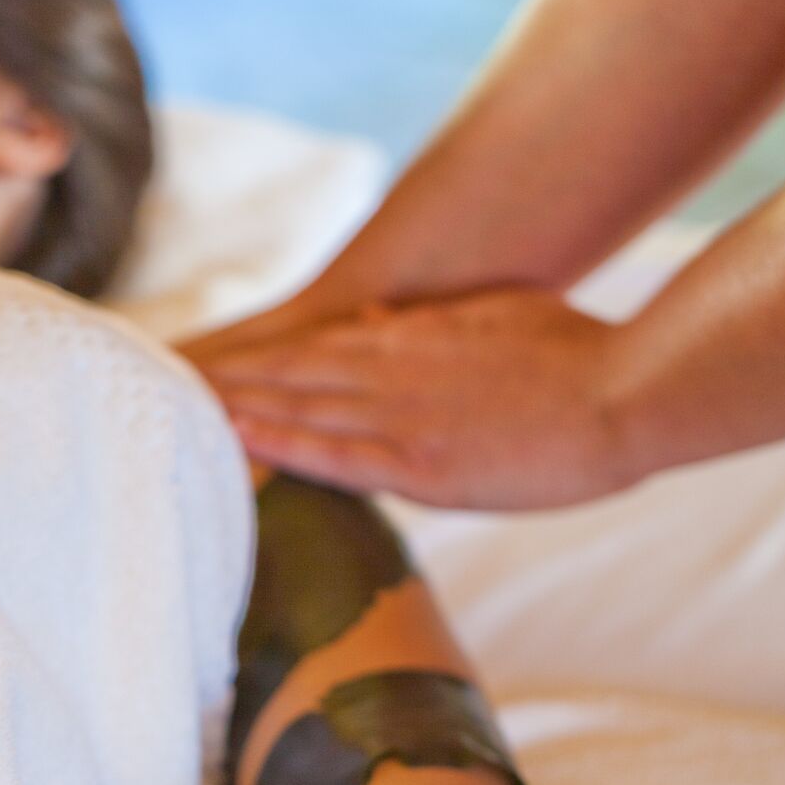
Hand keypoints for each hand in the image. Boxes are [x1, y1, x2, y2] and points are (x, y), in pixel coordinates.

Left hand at [189, 289, 631, 510]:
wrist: (629, 393)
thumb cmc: (583, 357)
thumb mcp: (499, 320)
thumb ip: (435, 329)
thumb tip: (381, 329)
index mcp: (415, 339)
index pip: (315, 346)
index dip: (257, 354)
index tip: (205, 358)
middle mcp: (395, 370)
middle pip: (288, 370)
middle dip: (222, 376)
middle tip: (155, 377)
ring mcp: (404, 416)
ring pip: (297, 405)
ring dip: (232, 405)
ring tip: (169, 404)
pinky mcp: (422, 464)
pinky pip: (333, 454)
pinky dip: (279, 444)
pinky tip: (232, 439)